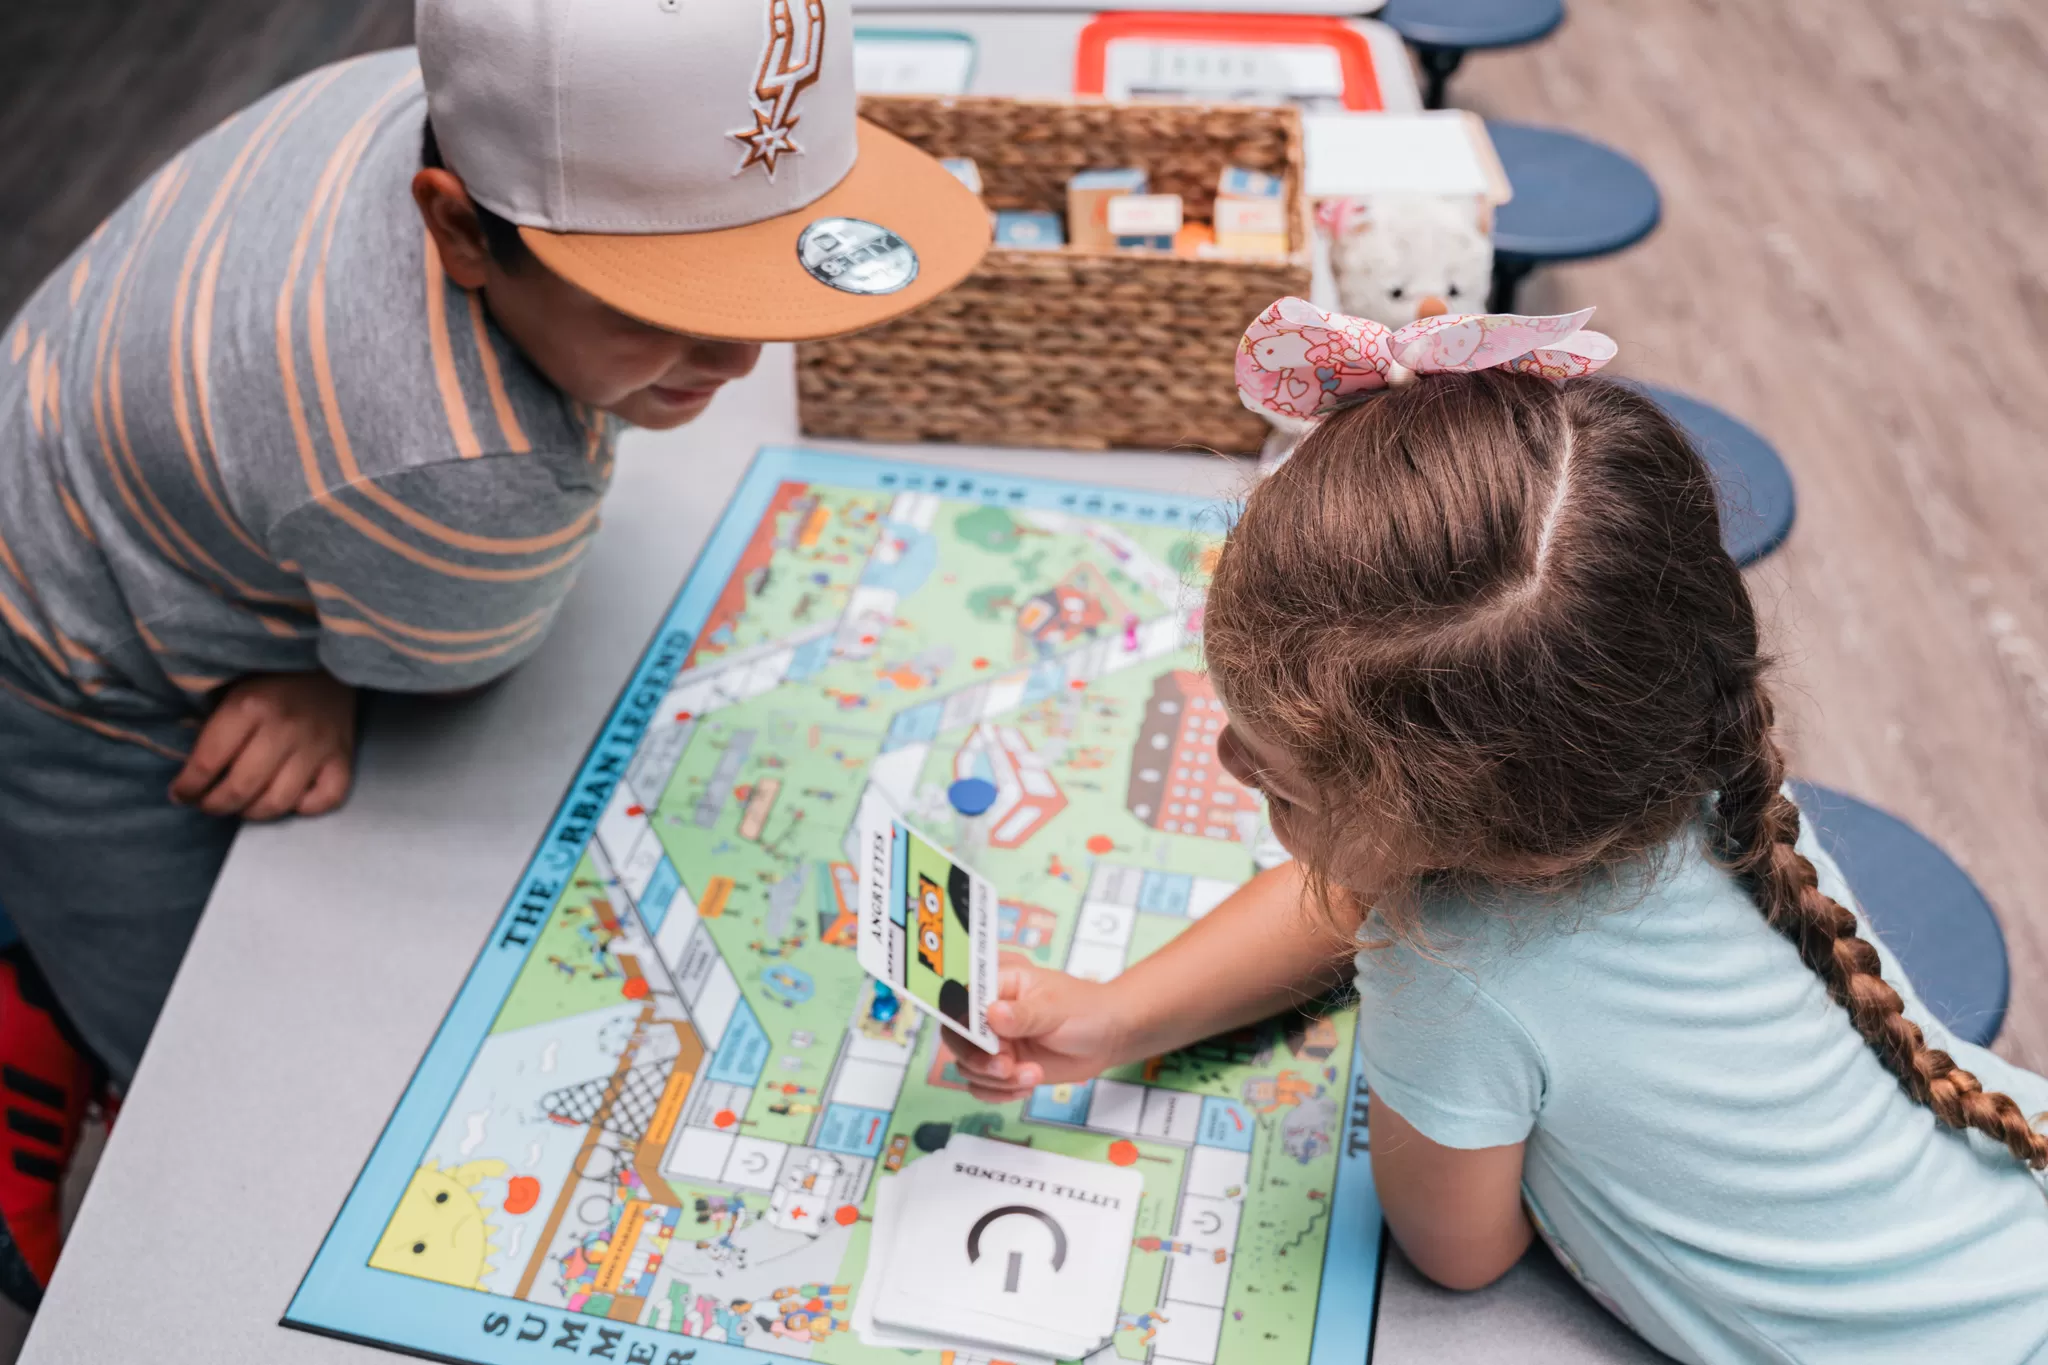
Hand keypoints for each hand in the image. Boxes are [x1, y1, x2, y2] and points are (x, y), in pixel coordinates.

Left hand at [169, 672, 358, 819]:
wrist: (326, 659)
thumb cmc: (271, 675)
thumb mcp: (232, 687)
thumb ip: (214, 725)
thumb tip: (192, 770)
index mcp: (250, 706)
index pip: (208, 762)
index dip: (188, 786)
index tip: (180, 793)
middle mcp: (284, 729)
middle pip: (241, 788)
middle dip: (214, 805)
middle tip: (207, 803)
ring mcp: (317, 747)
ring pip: (279, 802)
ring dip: (253, 812)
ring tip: (242, 806)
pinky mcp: (343, 757)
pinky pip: (327, 799)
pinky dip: (305, 808)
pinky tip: (291, 799)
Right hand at [944, 956, 1132, 1102]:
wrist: (1108, 1037)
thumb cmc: (1086, 1009)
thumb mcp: (1056, 1008)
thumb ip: (1024, 1014)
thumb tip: (992, 1014)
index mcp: (999, 984)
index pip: (962, 1000)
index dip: (964, 1024)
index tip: (986, 1043)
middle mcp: (989, 1014)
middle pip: (956, 1037)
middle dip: (978, 1059)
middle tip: (1006, 1067)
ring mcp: (995, 1042)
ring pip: (968, 1066)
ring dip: (995, 1080)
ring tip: (1032, 1076)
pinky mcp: (1003, 1067)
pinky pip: (982, 1085)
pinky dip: (999, 1093)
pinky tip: (1026, 1087)